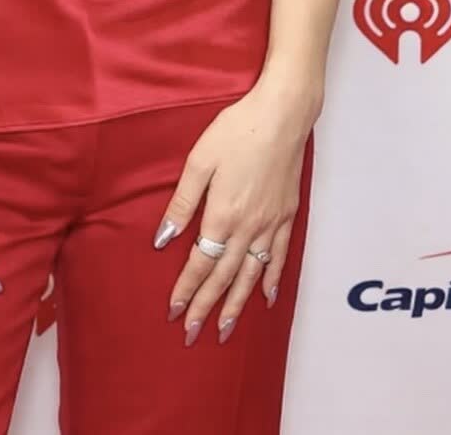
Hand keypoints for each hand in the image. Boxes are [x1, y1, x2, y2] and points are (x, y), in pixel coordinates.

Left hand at [151, 79, 314, 345]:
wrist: (282, 116)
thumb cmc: (236, 131)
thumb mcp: (199, 161)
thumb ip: (182, 203)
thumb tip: (163, 239)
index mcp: (222, 215)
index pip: (200, 263)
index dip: (186, 289)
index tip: (173, 311)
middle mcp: (248, 227)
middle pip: (224, 276)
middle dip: (206, 307)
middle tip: (191, 334)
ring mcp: (271, 224)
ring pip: (251, 275)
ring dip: (237, 304)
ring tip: (225, 329)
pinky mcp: (287, 215)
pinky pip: (279, 257)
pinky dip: (272, 280)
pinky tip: (266, 297)